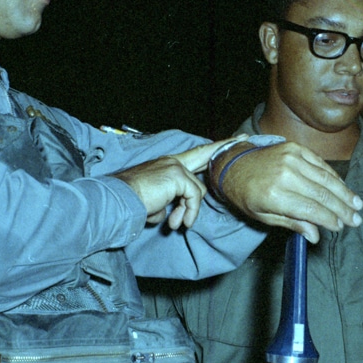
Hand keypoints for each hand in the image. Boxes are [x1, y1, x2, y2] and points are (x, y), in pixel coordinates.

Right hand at [111, 138, 231, 229]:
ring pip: (198, 190)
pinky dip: (188, 212)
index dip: (211, 150)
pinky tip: (178, 221)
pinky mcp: (177, 176)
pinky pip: (193, 197)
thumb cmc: (131, 203)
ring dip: (189, 211)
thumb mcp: (154, 202)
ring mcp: (175, 166)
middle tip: (245, 138)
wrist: (118, 201)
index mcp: (166, 164)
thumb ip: (168, 203)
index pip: (193, 155)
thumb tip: (172, 214)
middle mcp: (172, 161)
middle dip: (226, 145)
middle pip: (205, 152)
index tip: (229, 141)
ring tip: (178, 223)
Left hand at [212, 141, 362, 242]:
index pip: (311, 210)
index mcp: (275, 195)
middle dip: (342, 209)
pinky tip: (343, 187)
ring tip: (357, 205)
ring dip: (344, 193)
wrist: (231, 163)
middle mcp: (285, 174)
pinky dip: (334, 177)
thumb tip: (315, 235)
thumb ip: (291, 223)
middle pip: (323, 194)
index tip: (341, 227)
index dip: (330, 220)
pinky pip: (320, 164)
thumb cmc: (245, 193)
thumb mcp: (262, 215)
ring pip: (326, 178)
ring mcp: (291, 158)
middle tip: (356, 220)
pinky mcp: (295, 148)